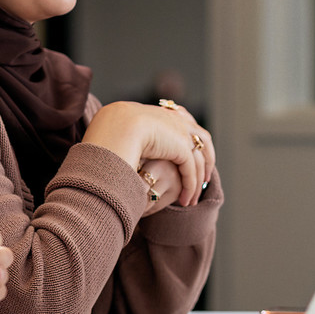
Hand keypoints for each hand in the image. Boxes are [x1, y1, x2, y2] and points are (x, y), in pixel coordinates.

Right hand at [82, 100, 214, 205]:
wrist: (115, 129)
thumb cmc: (110, 132)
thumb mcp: (122, 130)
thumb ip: (130, 136)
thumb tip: (123, 143)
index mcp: (161, 112)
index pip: (184, 121)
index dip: (189, 138)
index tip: (191, 151)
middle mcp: (176, 119)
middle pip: (200, 137)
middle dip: (205, 157)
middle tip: (204, 176)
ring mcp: (181, 133)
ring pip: (199, 158)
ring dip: (198, 178)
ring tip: (193, 197)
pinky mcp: (182, 149)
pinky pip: (190, 171)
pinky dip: (190, 187)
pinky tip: (186, 201)